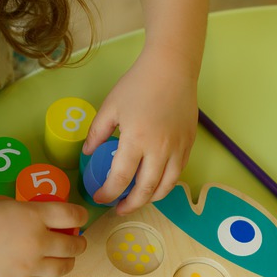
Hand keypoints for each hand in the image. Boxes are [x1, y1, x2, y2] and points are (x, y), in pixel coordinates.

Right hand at [0, 196, 87, 276]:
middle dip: (78, 242)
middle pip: (73, 245)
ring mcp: (30, 267)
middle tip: (75, 240)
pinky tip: (44, 273)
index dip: (81, 216)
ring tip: (62, 258)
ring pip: (63, 267)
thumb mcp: (0, 202)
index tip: (79, 218)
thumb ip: (24, 210)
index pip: (72, 215)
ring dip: (67, 261)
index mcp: (34, 216)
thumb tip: (37, 217)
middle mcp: (38, 242)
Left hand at [82, 48, 198, 214]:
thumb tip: (88, 154)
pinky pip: (178, 173)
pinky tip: (155, 183)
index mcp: (136, 141)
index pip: (120, 179)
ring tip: (137, 200)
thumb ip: (97, 133)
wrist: (172, 68)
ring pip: (166, 187)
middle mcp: (159, 150)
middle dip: (130, 205)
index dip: (108, 194)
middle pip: (145, 190)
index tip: (99, 198)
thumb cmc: (138, 84)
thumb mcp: (110, 106)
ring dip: (150, 199)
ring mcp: (177, 149)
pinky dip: (166, 184)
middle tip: (118, 208)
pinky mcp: (189, 144)